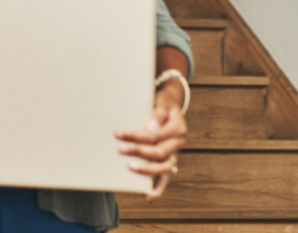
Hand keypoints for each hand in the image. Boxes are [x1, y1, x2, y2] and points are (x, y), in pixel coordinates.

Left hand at [116, 80, 186, 198]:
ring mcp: (175, 154)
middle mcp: (179, 143)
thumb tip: (150, 127)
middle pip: (158, 152)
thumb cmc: (160, 104)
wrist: (169, 105)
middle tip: (120, 148)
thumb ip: (156, 114)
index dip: (136, 135)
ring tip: (129, 167)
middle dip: (138, 151)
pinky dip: (158, 188)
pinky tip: (146, 196)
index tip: (118, 133)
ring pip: (164, 167)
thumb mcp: (159, 102)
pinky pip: (166, 178)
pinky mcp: (170, 162)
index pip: (155, 135)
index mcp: (178, 128)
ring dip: (146, 169)